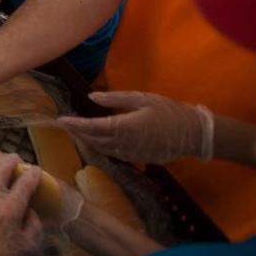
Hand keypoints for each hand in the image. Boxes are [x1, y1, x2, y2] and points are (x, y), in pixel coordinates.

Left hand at [57, 91, 213, 164]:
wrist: (194, 134)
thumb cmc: (169, 111)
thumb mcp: (142, 98)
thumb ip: (115, 98)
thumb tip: (92, 96)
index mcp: (124, 127)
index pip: (92, 127)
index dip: (75, 125)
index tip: (61, 120)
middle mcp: (124, 143)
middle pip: (93, 140)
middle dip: (78, 133)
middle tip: (66, 125)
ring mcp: (131, 154)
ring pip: (102, 150)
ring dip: (88, 141)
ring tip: (77, 132)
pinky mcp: (137, 159)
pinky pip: (113, 154)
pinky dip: (101, 148)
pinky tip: (98, 141)